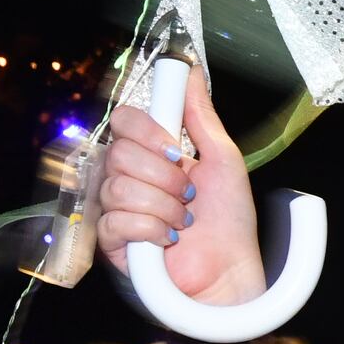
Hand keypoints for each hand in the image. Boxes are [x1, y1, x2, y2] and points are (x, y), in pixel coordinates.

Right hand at [91, 66, 263, 312]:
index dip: (147, 131)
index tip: (176, 149)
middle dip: (163, 175)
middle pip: (118, 153)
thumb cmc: (229, 221)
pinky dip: (152, 229)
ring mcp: (117, 209)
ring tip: (183, 218)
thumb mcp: (223, 159)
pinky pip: (117, 221)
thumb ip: (201, 116)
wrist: (230, 271)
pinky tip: (168, 238)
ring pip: (118, 187)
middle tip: (189, 192)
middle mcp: (128, 177)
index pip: (123, 121)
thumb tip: (192, 72)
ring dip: (162, 204)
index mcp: (150, 154)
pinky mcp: (112, 242)